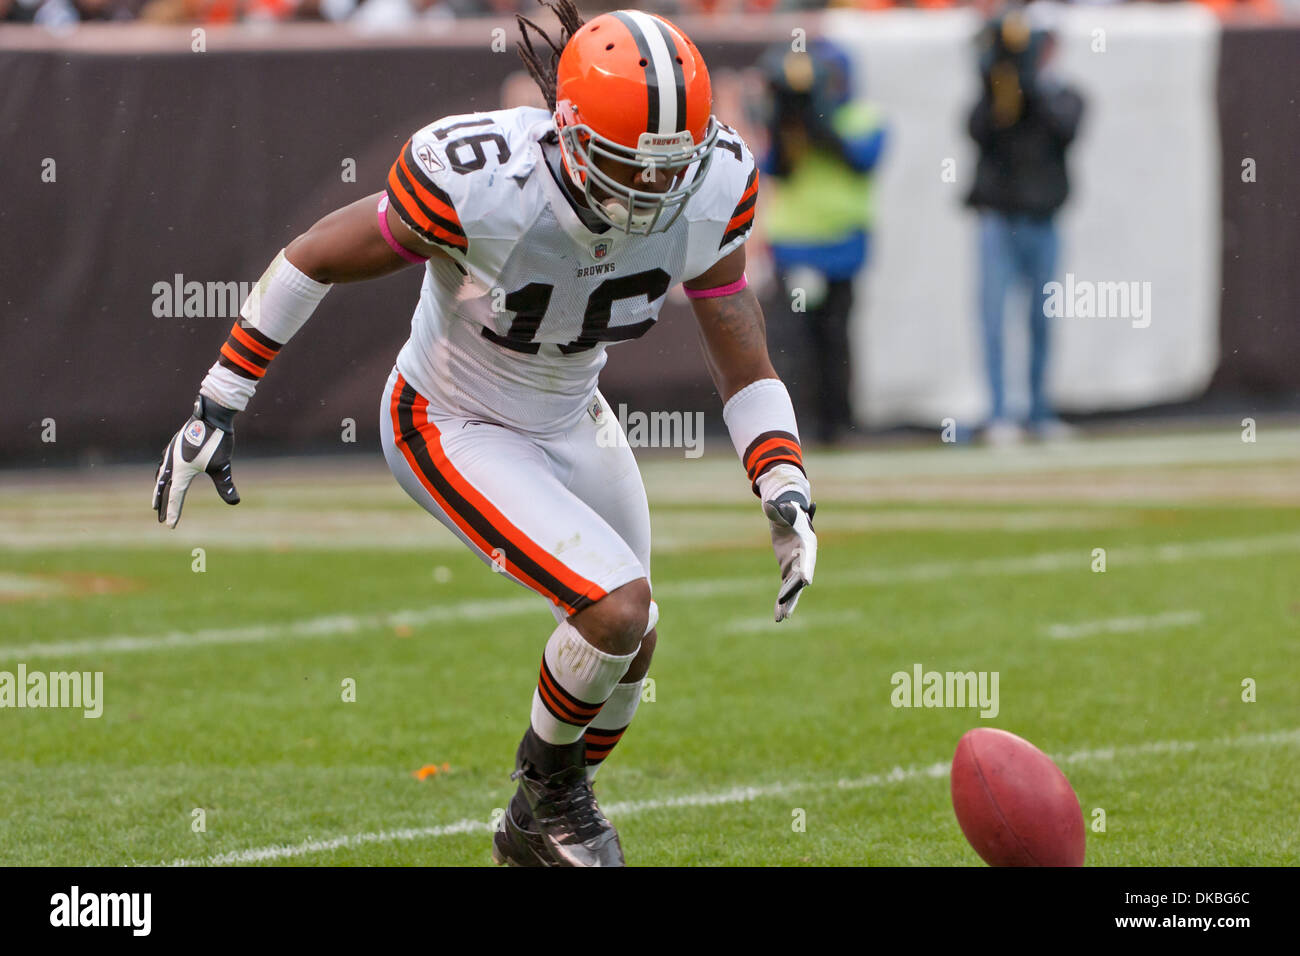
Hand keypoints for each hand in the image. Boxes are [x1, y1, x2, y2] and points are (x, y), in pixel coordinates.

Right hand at [152, 395, 239, 527]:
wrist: (211, 415)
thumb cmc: (217, 441)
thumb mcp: (222, 466)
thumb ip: (225, 485)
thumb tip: (235, 502)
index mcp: (181, 471)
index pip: (175, 496)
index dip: (173, 512)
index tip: (169, 525)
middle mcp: (172, 462)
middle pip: (163, 488)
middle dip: (161, 503)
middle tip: (159, 517)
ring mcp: (171, 452)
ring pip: (161, 474)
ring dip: (160, 488)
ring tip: (159, 496)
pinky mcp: (175, 444)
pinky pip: (165, 463)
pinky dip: (163, 473)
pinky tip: (168, 473)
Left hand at [756, 463, 817, 621]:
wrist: (787, 516)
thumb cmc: (787, 511)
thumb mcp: (782, 511)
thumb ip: (776, 512)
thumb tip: (768, 505)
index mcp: (806, 544)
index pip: (808, 559)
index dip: (806, 569)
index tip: (805, 581)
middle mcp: (805, 559)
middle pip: (799, 579)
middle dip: (793, 593)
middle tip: (785, 607)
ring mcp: (797, 566)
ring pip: (793, 589)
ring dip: (787, 603)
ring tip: (780, 618)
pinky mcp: (788, 570)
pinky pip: (785, 588)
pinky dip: (781, 601)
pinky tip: (777, 615)